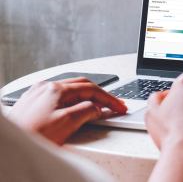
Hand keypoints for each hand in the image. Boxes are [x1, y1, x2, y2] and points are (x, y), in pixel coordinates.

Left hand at [7, 77, 127, 144]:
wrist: (7, 148)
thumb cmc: (31, 136)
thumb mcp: (67, 123)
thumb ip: (87, 111)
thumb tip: (97, 108)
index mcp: (55, 89)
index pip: (91, 89)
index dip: (109, 99)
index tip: (120, 107)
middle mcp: (45, 88)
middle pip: (81, 86)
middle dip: (100, 95)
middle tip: (114, 106)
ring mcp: (37, 95)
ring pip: (70, 92)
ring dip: (87, 98)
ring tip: (99, 109)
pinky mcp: (33, 105)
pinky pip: (59, 99)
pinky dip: (74, 103)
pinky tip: (77, 111)